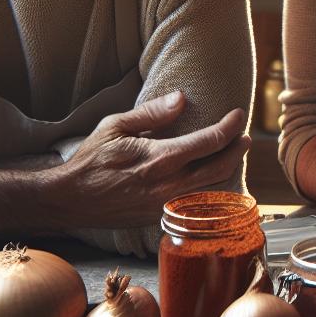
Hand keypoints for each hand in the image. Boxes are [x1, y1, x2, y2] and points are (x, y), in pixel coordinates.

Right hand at [57, 91, 250, 228]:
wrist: (71, 200)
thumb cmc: (91, 160)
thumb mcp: (115, 126)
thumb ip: (151, 113)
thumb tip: (182, 98)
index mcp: (160, 158)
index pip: (211, 141)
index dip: (230, 126)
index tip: (238, 115)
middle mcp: (169, 185)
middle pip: (222, 167)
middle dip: (238, 150)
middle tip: (243, 137)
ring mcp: (168, 205)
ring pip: (215, 190)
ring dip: (230, 171)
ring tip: (234, 155)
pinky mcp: (163, 218)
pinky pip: (199, 205)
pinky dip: (214, 192)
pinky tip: (215, 180)